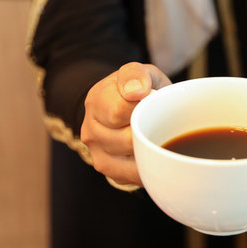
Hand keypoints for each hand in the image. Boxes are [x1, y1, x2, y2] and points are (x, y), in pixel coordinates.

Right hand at [81, 62, 170, 186]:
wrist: (135, 108)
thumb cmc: (142, 90)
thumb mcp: (143, 73)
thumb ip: (137, 74)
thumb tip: (136, 91)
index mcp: (97, 100)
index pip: (120, 111)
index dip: (144, 107)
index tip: (152, 101)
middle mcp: (90, 129)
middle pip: (127, 139)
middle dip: (148, 129)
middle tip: (156, 119)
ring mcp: (96, 152)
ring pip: (132, 159)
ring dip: (150, 148)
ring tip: (154, 133)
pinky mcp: (108, 170)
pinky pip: (133, 174)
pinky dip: (148, 164)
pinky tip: (151, 150)